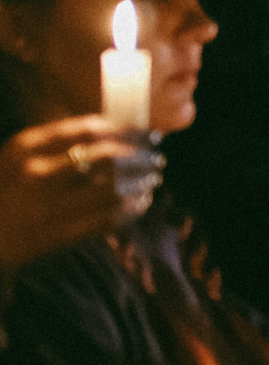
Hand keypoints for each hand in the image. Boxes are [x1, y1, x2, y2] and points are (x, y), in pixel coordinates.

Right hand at [0, 117, 157, 268]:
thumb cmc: (4, 189)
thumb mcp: (16, 155)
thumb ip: (55, 142)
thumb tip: (111, 130)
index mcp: (25, 146)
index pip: (88, 130)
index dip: (125, 130)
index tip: (144, 132)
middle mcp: (38, 173)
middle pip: (107, 158)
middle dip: (140, 156)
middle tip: (157, 156)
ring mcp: (49, 205)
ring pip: (113, 189)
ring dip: (140, 182)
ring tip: (152, 178)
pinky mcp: (60, 234)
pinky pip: (107, 219)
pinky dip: (130, 209)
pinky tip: (140, 202)